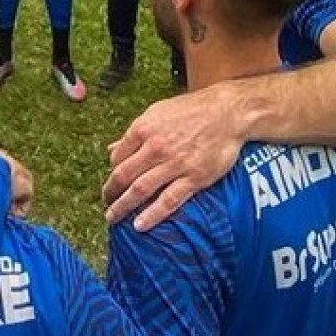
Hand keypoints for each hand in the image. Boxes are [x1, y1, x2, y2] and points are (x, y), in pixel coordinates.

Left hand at [102, 88, 244, 229]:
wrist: (229, 112)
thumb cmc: (193, 110)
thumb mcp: (157, 112)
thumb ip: (135, 132)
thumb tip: (112, 149)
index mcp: (143, 129)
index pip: (117, 158)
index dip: (111, 173)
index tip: (112, 183)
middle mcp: (155, 147)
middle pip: (123, 176)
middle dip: (110, 193)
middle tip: (106, 204)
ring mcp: (175, 164)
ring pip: (140, 190)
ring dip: (123, 207)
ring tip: (113, 218)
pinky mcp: (194, 178)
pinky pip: (169, 200)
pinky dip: (152, 215)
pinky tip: (140, 225)